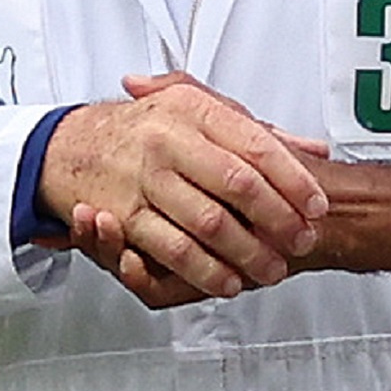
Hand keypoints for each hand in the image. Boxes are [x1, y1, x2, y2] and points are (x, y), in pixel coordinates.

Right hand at [36, 77, 326, 300]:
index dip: (293, 179)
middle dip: (278, 219)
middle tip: (301, 240)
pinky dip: (206, 272)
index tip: (317, 204)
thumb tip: (311, 149)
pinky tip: (230, 281)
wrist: (73, 146)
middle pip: (239, 185)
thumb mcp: (201, 114)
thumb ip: (256, 132)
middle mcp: (167, 139)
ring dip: (248, 253)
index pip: (256, 146)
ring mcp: (144, 178)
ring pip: (209, 224)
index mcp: (193, 109)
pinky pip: (173, 251)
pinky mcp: (124, 216)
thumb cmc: (147, 129)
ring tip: (273, 268)